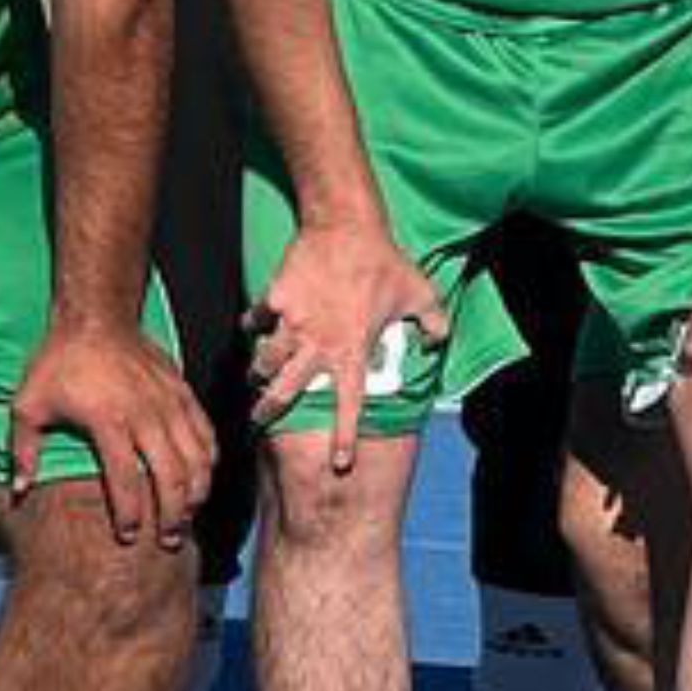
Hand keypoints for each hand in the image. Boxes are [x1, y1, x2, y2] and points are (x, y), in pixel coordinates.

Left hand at [17, 316, 218, 549]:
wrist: (96, 317)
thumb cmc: (59, 363)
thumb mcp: (29, 403)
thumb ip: (23, 450)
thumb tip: (19, 491)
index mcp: (108, 421)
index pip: (126, 480)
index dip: (129, 514)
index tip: (127, 536)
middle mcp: (145, 415)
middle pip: (170, 476)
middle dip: (171, 515)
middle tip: (167, 539)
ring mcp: (169, 403)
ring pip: (196, 459)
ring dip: (195, 494)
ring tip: (187, 517)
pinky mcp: (183, 393)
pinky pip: (205, 434)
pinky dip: (209, 461)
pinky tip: (202, 480)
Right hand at [249, 219, 445, 471]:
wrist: (346, 226)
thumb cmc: (385, 262)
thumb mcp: (420, 293)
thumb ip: (432, 322)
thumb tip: (439, 340)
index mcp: (351, 351)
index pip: (348, 404)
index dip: (344, 437)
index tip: (339, 464)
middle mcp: (318, 344)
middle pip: (285, 390)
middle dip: (269, 410)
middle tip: (260, 421)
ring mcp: (293, 322)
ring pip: (265, 359)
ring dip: (259, 370)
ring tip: (255, 376)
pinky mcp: (276, 298)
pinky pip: (258, 317)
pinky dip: (254, 324)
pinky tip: (252, 327)